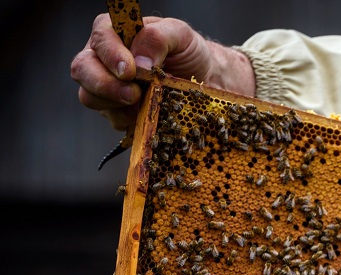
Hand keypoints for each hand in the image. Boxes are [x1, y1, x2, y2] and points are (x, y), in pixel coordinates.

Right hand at [70, 14, 253, 130]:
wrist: (204, 79)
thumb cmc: (188, 52)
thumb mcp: (180, 35)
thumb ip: (157, 37)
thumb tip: (140, 61)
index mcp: (115, 33)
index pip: (100, 39)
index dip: (111, 55)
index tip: (131, 71)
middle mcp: (103, 59)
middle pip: (82, 70)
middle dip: (105, 85)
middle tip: (133, 94)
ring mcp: (106, 86)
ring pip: (90, 97)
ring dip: (115, 105)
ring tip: (143, 103)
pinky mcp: (117, 111)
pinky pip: (112, 119)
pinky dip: (129, 120)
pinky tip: (147, 114)